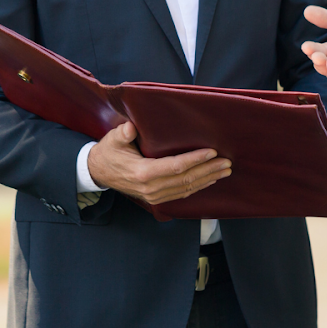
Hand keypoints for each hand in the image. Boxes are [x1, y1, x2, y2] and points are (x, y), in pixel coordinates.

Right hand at [86, 122, 230, 205]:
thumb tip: (131, 128)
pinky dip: (198, 187)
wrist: (99, 172)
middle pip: (186, 179)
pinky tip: (210, 180)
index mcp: (142, 173)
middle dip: (209, 170)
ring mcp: (154, 196)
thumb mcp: (113, 139)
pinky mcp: (157, 199)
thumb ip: (123, 134)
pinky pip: (181, 194)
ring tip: (225, 171)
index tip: (212, 152)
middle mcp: (151, 188)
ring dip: (208, 180)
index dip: (196, 159)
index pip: (176, 166)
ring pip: (186, 189)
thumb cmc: (109, 152)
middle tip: (227, 162)